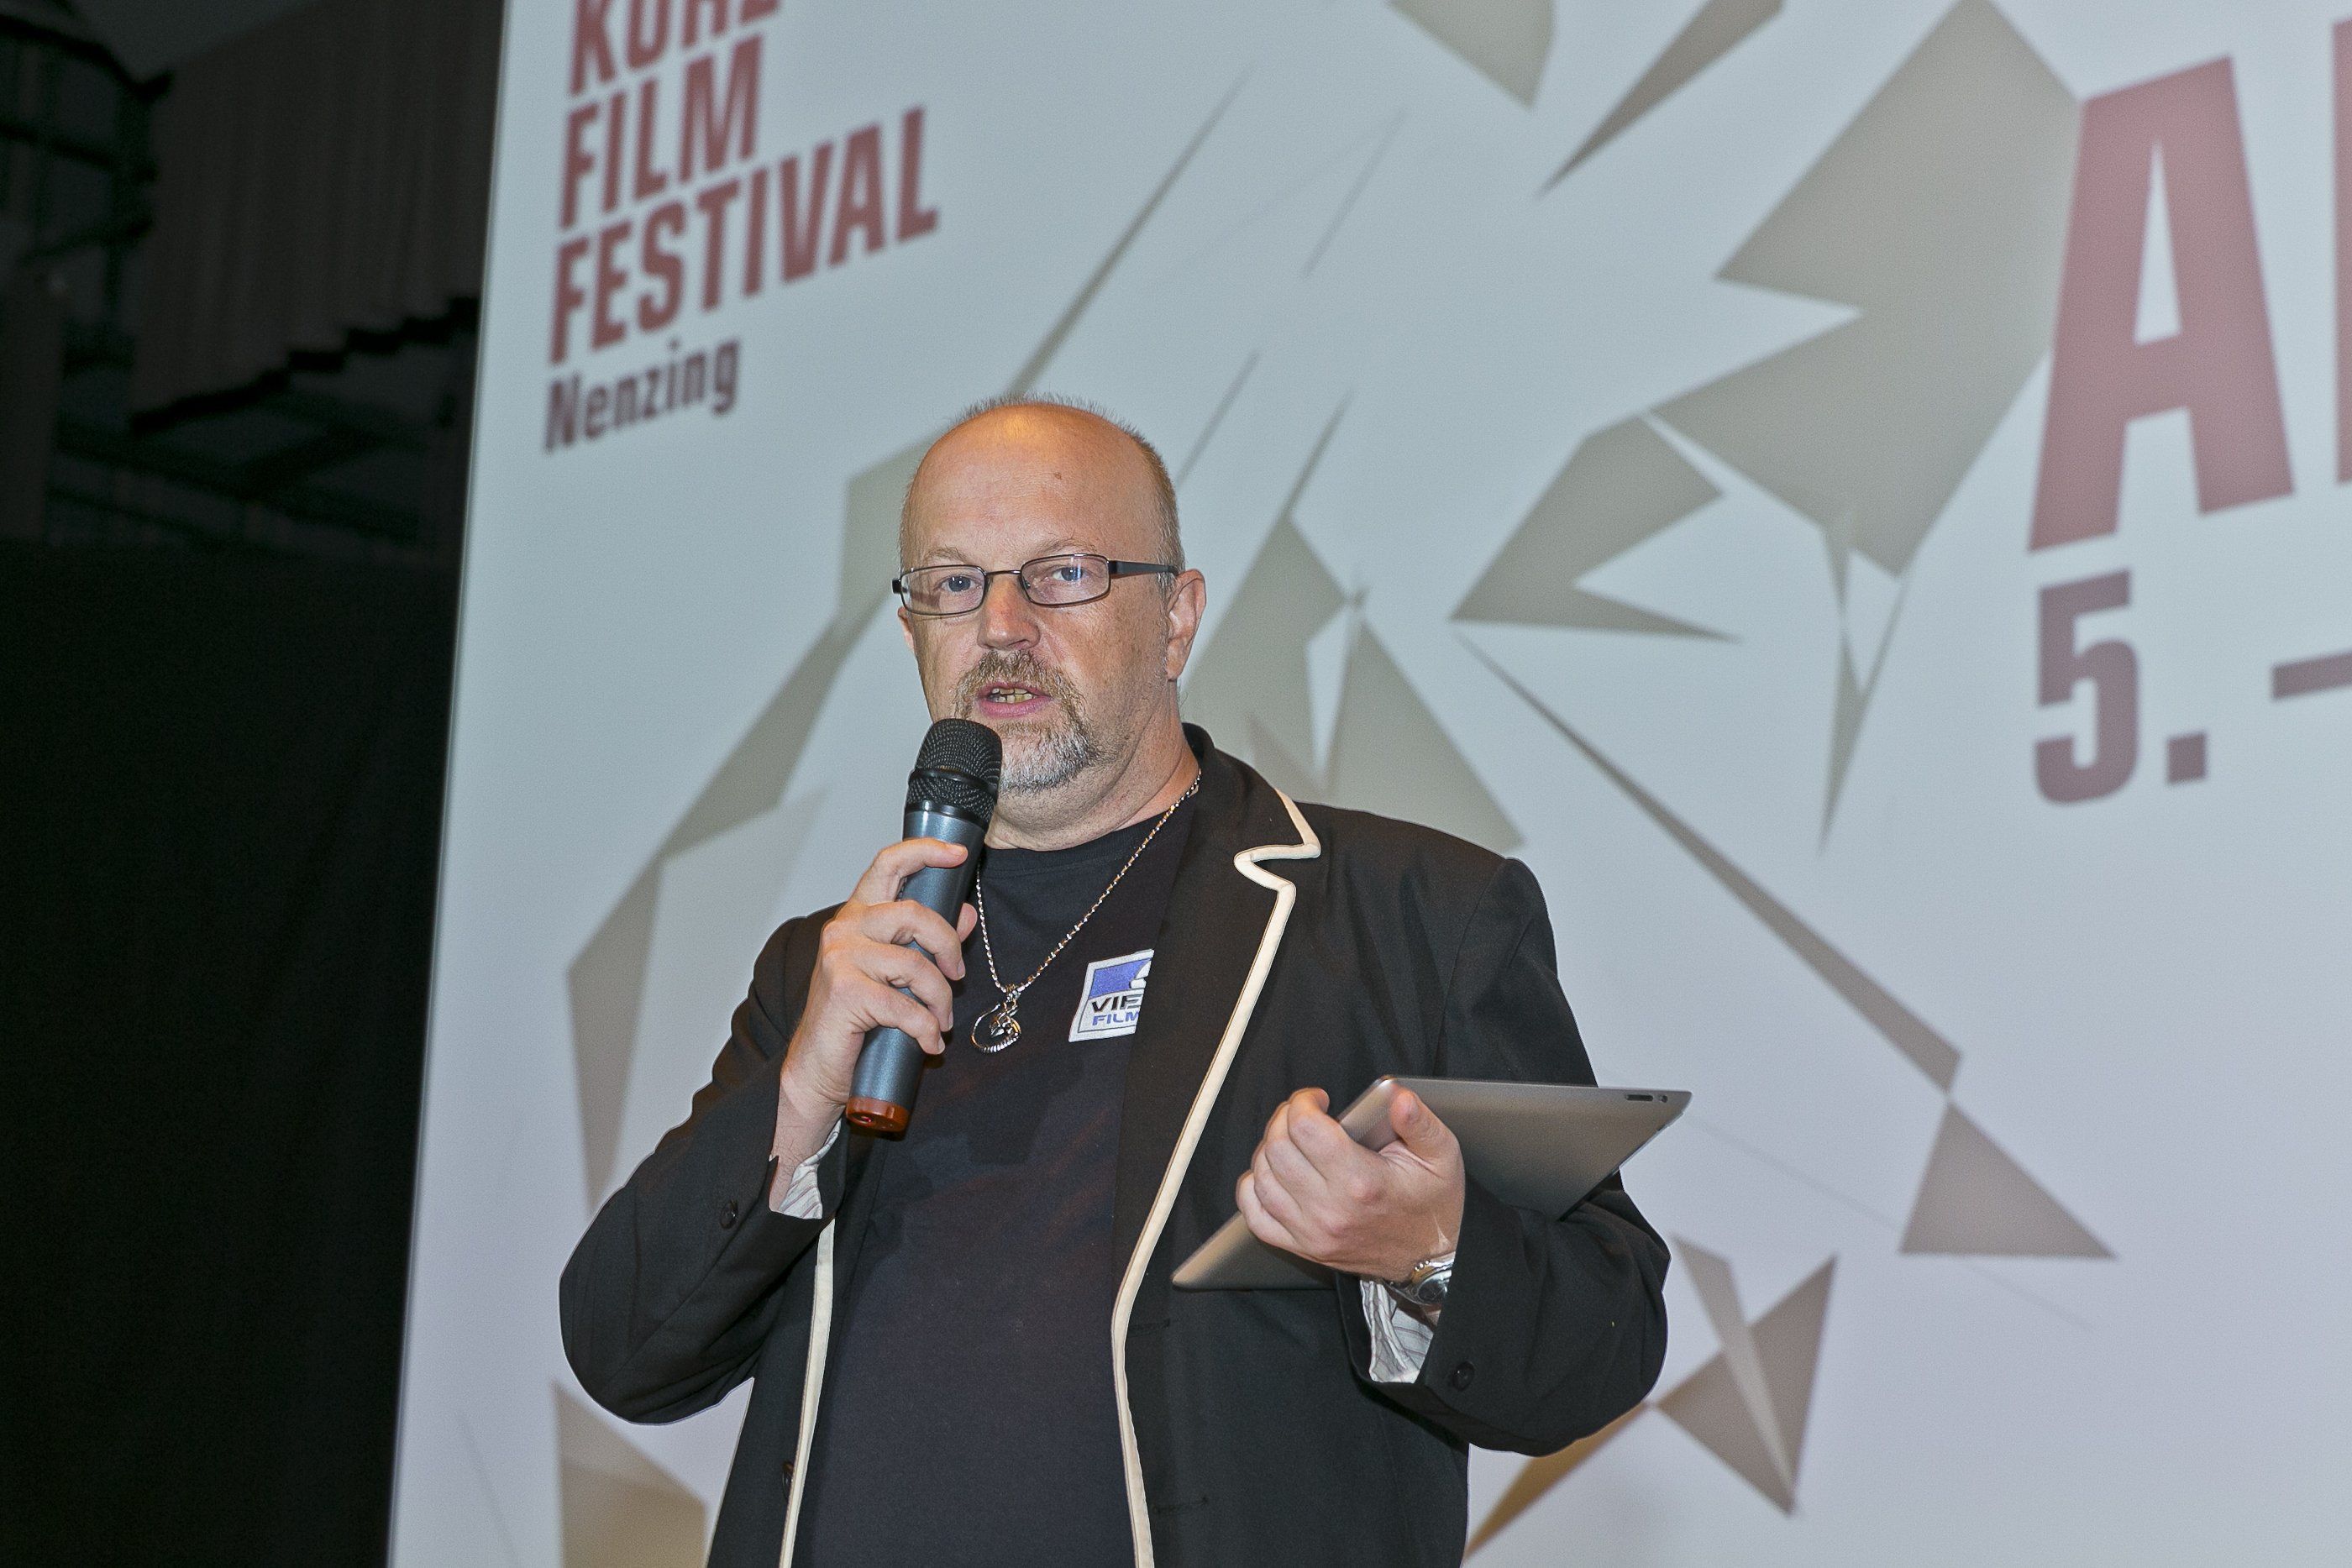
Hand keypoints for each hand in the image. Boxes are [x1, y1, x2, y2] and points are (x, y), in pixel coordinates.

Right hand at [772, 838, 977, 1163]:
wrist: (818, 1067)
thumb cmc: (855, 1019)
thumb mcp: (897, 975)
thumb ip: (928, 941)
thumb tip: (966, 914)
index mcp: (857, 916)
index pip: (888, 865)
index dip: (925, 852)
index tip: (958, 854)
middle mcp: (844, 929)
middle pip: (914, 914)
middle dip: (948, 947)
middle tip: (957, 977)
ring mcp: (840, 959)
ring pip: (915, 964)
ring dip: (939, 999)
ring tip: (940, 1022)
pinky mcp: (844, 992)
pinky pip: (904, 1005)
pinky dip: (925, 1029)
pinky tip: (928, 1042)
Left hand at [1235, 1086, 1465, 1282]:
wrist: (1432, 1258)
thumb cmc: (1434, 1204)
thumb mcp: (1441, 1156)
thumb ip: (1419, 1122)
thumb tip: (1399, 1097)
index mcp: (1361, 1181)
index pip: (1304, 1128)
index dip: (1303, 1102)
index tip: (1317, 1099)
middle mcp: (1330, 1209)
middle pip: (1277, 1148)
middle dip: (1284, 1119)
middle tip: (1303, 1115)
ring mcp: (1312, 1232)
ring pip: (1262, 1178)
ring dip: (1269, 1150)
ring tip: (1290, 1141)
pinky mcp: (1303, 1247)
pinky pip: (1256, 1217)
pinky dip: (1254, 1190)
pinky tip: (1271, 1174)